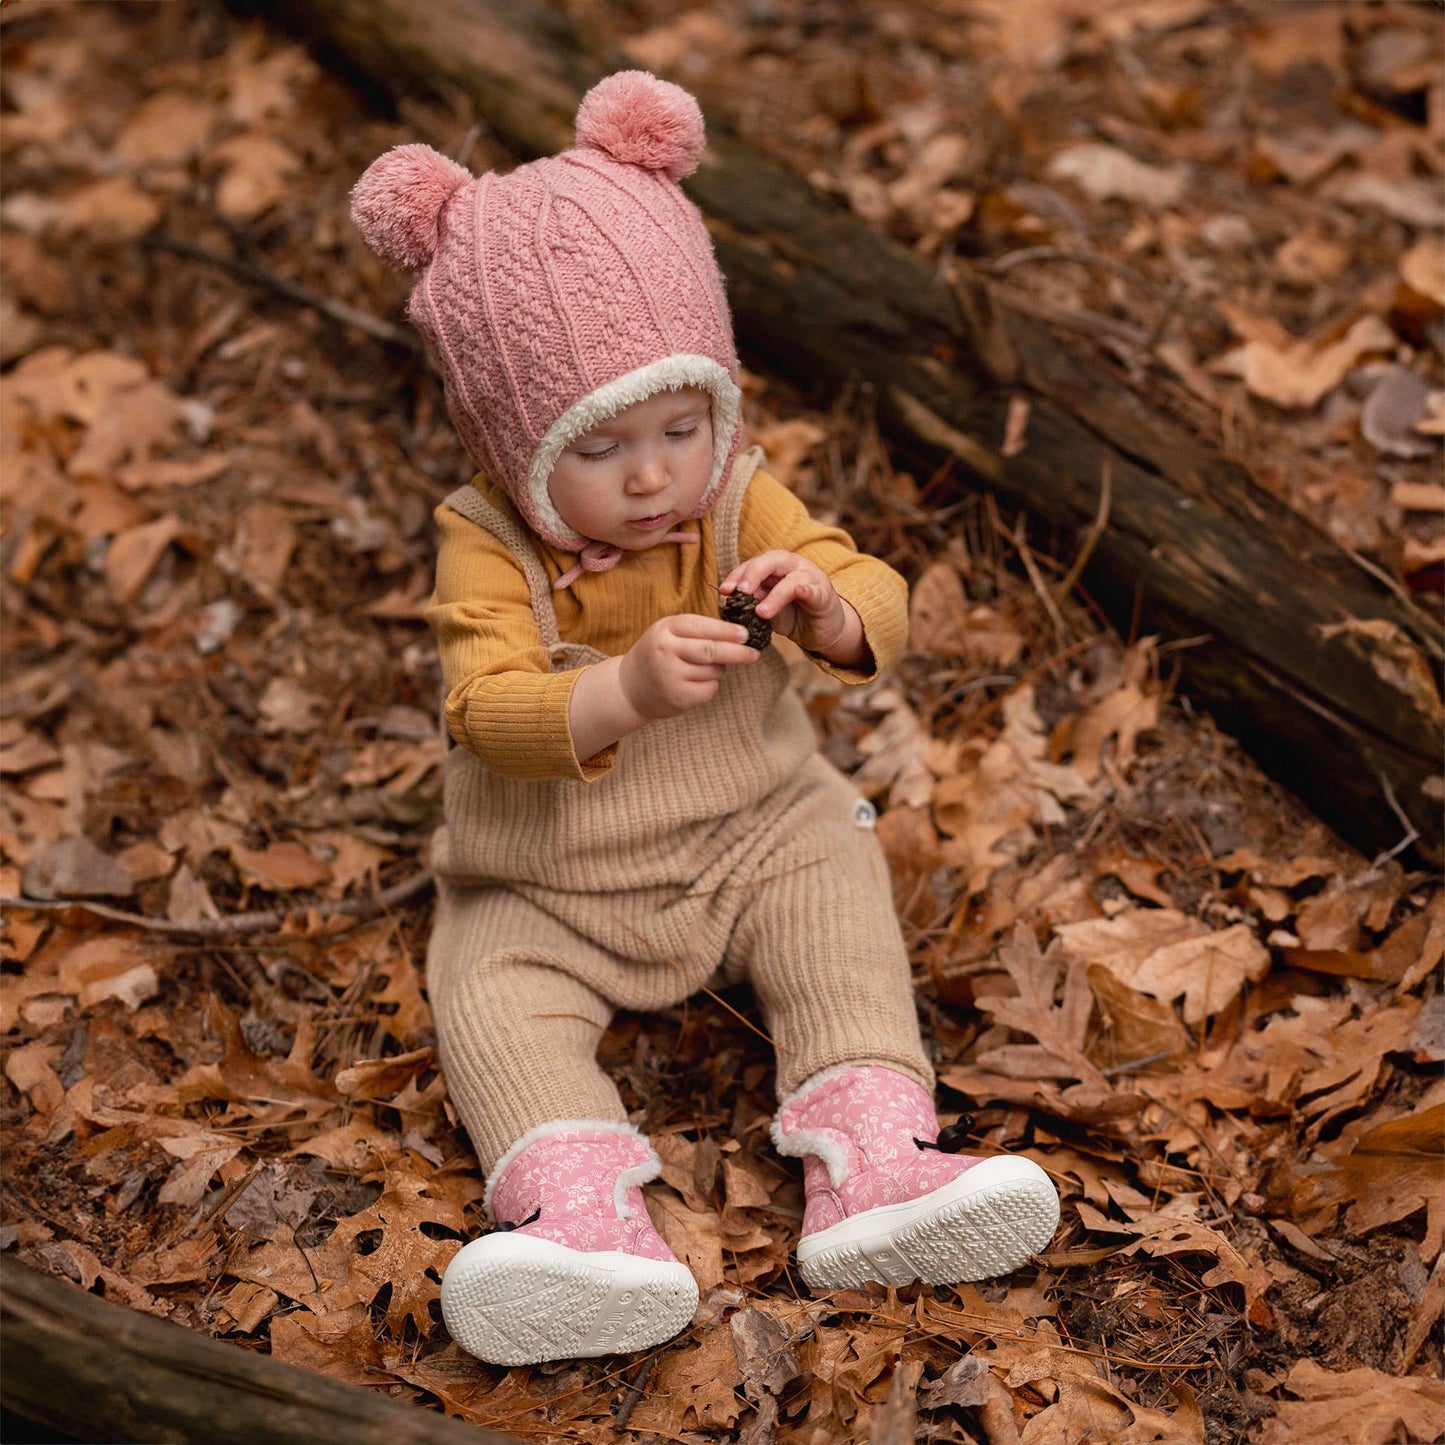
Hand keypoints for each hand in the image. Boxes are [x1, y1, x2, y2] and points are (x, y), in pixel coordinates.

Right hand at [618, 613, 759, 720]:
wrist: (629, 687)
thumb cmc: (657, 655)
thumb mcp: (668, 633)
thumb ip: (696, 629)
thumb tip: (737, 633)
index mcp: (666, 629)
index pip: (702, 626)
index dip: (727, 631)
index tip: (745, 635)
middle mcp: (666, 651)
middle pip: (711, 650)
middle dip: (737, 652)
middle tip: (754, 654)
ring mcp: (671, 675)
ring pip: (713, 671)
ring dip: (719, 670)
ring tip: (704, 669)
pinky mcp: (678, 697)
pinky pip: (709, 690)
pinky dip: (711, 686)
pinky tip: (696, 683)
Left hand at [720, 551, 858, 659]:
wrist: (822, 630)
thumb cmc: (793, 615)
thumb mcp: (768, 609)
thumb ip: (753, 601)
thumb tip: (731, 600)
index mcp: (777, 567)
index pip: (753, 564)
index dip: (737, 575)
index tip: (723, 591)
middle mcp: (794, 566)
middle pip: (772, 560)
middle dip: (753, 573)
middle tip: (741, 591)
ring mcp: (812, 578)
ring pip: (793, 578)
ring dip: (775, 595)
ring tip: (761, 612)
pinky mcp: (825, 595)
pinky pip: (815, 591)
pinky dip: (807, 590)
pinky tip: (799, 593)